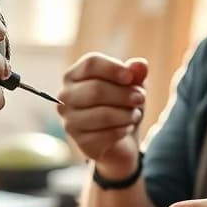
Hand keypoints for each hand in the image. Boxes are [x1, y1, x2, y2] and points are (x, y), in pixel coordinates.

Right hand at [56, 52, 148, 178]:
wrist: (121, 140)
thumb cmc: (122, 104)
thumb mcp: (132, 85)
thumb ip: (135, 73)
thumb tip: (140, 65)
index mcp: (74, 75)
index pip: (91, 64)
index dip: (113, 68)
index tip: (131, 77)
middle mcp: (66, 97)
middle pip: (96, 89)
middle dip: (124, 94)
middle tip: (141, 98)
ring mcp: (70, 121)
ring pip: (102, 115)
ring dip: (126, 114)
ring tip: (135, 114)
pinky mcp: (81, 143)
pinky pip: (106, 135)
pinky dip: (122, 130)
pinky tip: (127, 128)